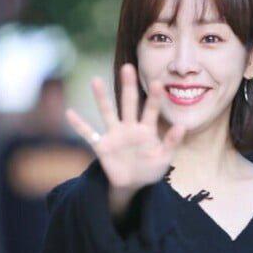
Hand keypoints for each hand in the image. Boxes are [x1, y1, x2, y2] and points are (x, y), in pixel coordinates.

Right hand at [66, 64, 187, 208]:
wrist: (132, 184)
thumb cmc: (150, 168)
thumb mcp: (164, 159)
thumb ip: (172, 143)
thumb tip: (182, 126)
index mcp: (146, 129)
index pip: (151, 110)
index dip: (154, 98)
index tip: (158, 82)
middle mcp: (129, 127)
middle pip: (129, 103)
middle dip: (128, 86)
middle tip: (128, 67)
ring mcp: (114, 135)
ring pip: (107, 112)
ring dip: (101, 98)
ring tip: (96, 80)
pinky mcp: (102, 146)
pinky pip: (89, 134)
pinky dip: (79, 125)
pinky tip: (69, 113)